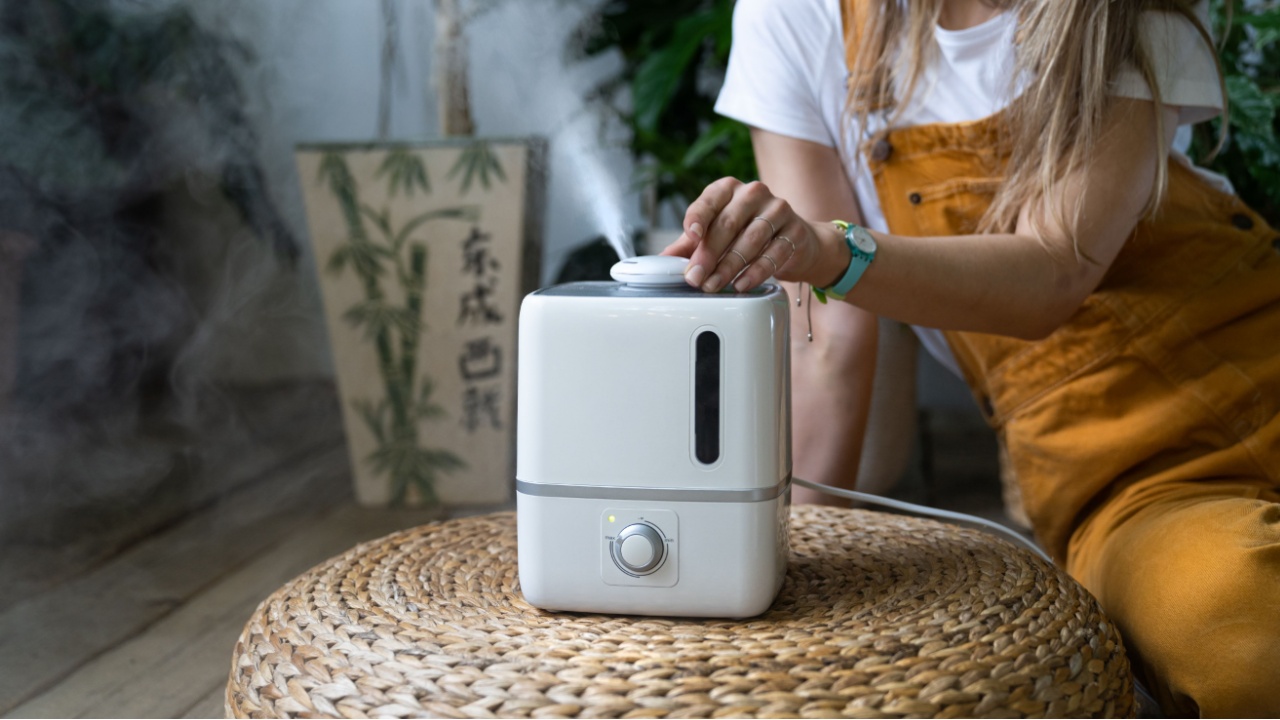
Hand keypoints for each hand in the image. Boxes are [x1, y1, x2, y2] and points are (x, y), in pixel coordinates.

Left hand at [661, 177, 830, 292]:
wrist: (794, 241)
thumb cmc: (747, 233)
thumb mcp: (715, 235)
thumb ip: (688, 245)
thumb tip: (661, 262)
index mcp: (728, 189)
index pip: (709, 200)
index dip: (698, 217)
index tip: (691, 236)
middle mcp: (753, 193)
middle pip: (727, 223)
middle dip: (708, 254)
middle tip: (695, 278)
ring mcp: (777, 210)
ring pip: (751, 239)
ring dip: (729, 267)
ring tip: (714, 286)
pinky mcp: (794, 231)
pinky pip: (773, 254)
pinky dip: (755, 272)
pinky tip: (741, 284)